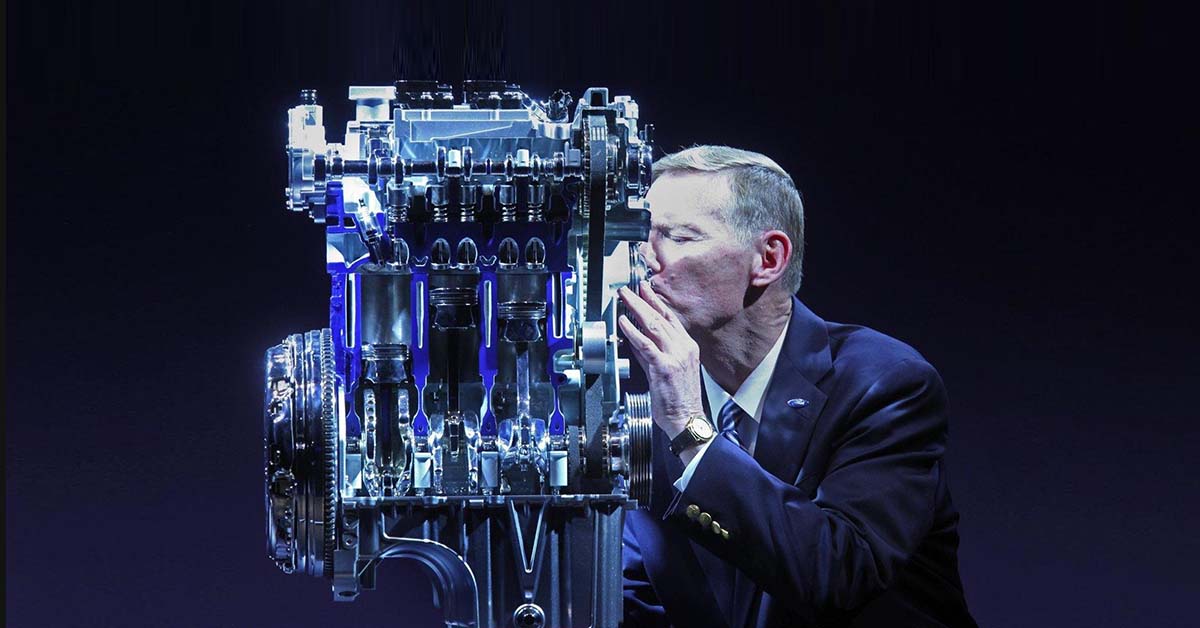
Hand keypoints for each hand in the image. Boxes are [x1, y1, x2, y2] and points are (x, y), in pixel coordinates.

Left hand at [617, 281, 703, 439]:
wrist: (687, 419)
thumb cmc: (680, 400)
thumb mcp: (670, 371)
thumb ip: (653, 354)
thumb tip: (636, 340)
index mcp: (688, 347)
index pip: (671, 318)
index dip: (657, 302)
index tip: (646, 290)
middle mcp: (683, 348)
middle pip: (661, 317)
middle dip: (643, 300)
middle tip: (630, 289)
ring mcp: (675, 356)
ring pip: (653, 326)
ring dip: (636, 309)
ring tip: (624, 299)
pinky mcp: (663, 367)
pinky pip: (645, 345)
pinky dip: (633, 332)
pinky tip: (624, 323)